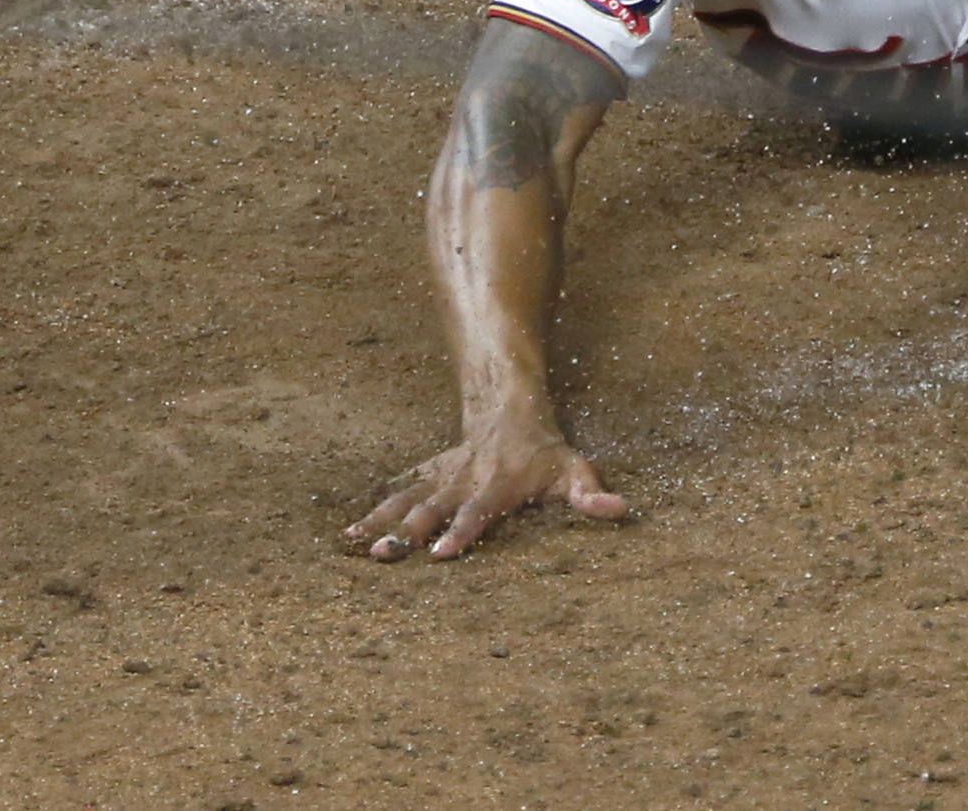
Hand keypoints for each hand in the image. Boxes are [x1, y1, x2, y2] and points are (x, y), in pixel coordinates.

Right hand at [348, 413, 625, 560]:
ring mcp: (440, 478)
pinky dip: (372, 511)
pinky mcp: (425, 475)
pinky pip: (396, 493)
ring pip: (408, 501)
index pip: (479, 512)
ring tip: (359, 545)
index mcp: (498, 486)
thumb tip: (620, 510)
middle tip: (387, 554)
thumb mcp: (574, 471)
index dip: (462, 531)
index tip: (443, 553)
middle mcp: (463, 482)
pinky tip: (347, 536)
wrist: (510, 414)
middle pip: (434, 509)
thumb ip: (590, 494)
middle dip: (411, 532)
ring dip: (384, 522)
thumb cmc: (546, 455)